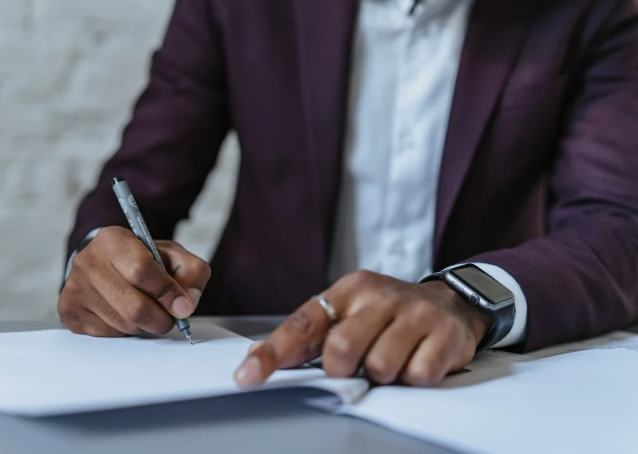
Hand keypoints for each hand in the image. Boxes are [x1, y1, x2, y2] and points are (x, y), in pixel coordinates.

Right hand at [58, 226, 210, 336]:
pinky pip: (108, 334)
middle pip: (133, 306)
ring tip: (146, 309)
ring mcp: (74, 287)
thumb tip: (185, 306)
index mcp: (113, 240)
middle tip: (170, 319)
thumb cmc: (145, 259)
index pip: (142, 271)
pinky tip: (124, 313)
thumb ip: (192, 274)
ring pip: (123, 324)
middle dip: (161, 319)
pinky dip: (125, 331)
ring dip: (144, 325)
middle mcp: (87, 261)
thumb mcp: (174, 256)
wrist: (108, 263)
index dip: (167, 293)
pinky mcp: (69, 311)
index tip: (182, 307)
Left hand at [235, 270, 491, 386]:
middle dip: (343, 370)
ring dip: (382, 374)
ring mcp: (415, 313)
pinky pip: (417, 375)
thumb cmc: (389, 313)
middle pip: (342, 348)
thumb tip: (257, 357)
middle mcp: (381, 296)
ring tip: (392, 358)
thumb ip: (311, 333)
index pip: (303, 323)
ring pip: (380, 366)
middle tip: (356, 366)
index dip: (273, 353)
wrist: (450, 303)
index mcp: (350, 289)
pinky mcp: (444, 334)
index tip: (248, 377)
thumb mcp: (350, 311)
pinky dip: (413, 377)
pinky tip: (417, 359)